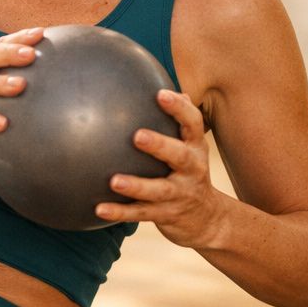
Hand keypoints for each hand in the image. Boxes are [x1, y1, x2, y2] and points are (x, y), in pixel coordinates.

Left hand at [94, 89, 226, 248]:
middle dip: (159, 145)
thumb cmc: (189, 172)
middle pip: (179, 156)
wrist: (208, 219)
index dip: (179, 109)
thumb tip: (165, 86)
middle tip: (137, 136)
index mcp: (195, 148)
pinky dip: (121, 212)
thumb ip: (178, 121)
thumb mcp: (191, 146)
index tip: (161, 94)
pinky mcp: (166, 215)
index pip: (193, 124)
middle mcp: (191, 170)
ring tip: (114, 181)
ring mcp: (179, 195)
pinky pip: (141, 214)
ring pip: (158, 190)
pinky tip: (99, 209)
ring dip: (136, 185)